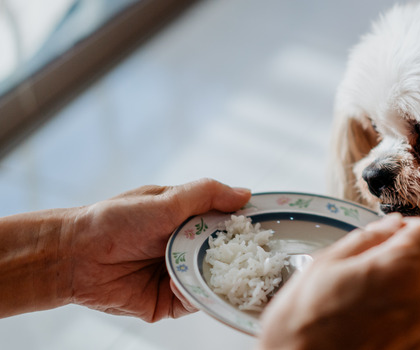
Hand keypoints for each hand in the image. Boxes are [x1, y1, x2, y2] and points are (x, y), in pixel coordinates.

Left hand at [62, 178, 250, 320]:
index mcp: (190, 221)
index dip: (248, 226)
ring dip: (216, 277)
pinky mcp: (168, 302)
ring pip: (214, 282)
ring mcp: (180, 276)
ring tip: (216, 271)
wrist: (74, 255)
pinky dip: (193, 294)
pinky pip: (193, 301)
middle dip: (239, 257)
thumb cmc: (116, 219)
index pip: (230, 224)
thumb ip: (207, 194)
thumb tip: (246, 194)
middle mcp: (188, 249)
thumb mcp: (166, 199)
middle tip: (254, 256)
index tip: (268, 227)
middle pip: (227, 256)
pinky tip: (179, 282)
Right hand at [257, 214, 419, 349]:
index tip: (392, 238)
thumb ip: (369, 238)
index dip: (410, 232)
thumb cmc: (302, 322)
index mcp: (400, 270)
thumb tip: (393, 224)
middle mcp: (419, 302)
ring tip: (356, 308)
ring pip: (416, 297)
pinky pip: (416, 328)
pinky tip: (369, 329)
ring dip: (394, 296)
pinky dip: (398, 325)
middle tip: (358, 279)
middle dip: (396, 266)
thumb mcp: (326, 263)